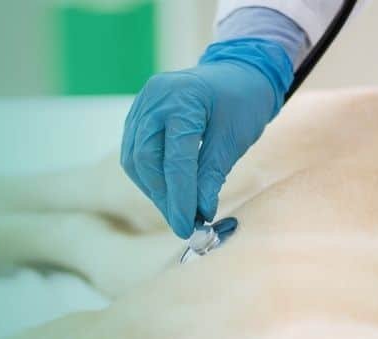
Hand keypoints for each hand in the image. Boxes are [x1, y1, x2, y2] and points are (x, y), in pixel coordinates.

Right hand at [122, 40, 290, 238]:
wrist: (236, 73)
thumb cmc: (242, 101)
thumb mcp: (234, 139)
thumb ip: (212, 175)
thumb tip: (199, 213)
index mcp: (182, 98)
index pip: (174, 159)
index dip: (179, 198)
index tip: (187, 227)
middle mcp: (154, 99)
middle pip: (146, 161)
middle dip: (164, 198)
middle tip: (183, 224)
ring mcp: (142, 106)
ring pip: (136, 161)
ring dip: (155, 191)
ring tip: (178, 211)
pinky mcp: (138, 118)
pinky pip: (136, 155)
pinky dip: (151, 178)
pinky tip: (169, 193)